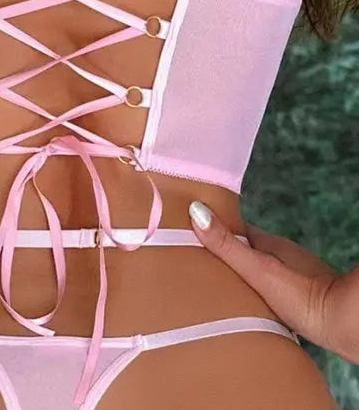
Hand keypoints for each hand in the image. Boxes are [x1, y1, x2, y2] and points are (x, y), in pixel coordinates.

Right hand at [188, 200, 358, 364]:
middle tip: (196, 264)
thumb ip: (227, 245)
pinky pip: (268, 291)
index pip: (235, 229)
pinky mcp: (298, 299)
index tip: (190, 231)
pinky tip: (245, 308)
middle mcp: (281, 256)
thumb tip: (197, 210)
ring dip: (239, 276)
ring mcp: (291, 277)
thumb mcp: (256, 268)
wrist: (342, 323)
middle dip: (223, 256)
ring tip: (215, 289)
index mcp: (269, 244)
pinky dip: (254, 294)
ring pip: (258, 271)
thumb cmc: (302, 296)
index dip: (214, 229)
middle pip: (246, 250)